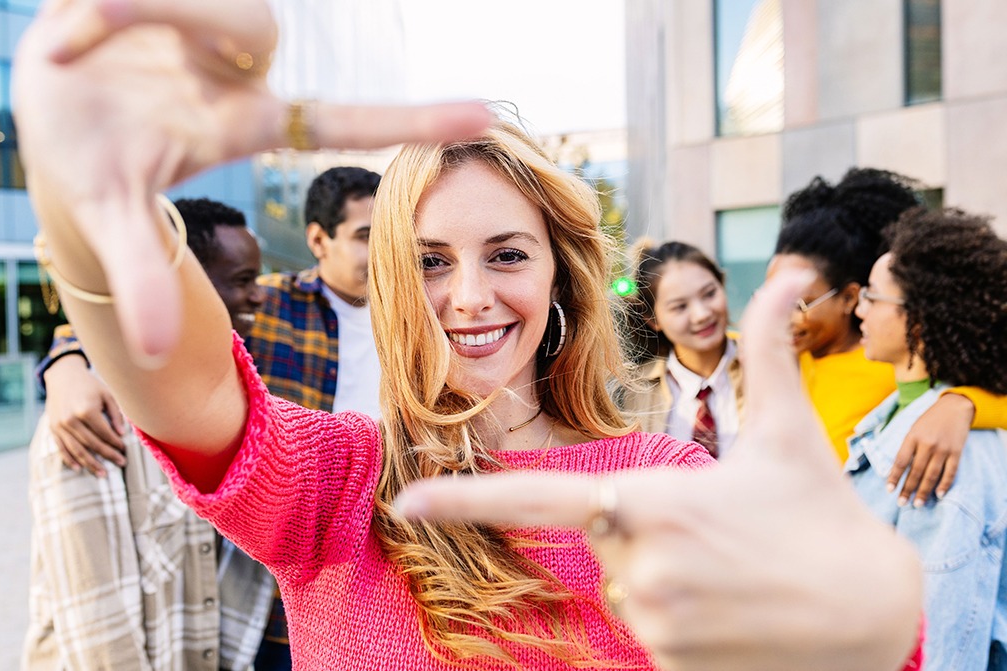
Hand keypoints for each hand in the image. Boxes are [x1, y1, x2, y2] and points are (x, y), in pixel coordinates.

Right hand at [13, 0, 488, 362]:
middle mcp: (240, 69)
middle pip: (252, 20)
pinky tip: (72, 25)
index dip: (412, 118)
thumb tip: (157, 350)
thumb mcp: (111, 219)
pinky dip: (99, 3)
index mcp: (251, 121)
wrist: (48, 121)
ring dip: (129, 3)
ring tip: (71, 31)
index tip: (486, 116)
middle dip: (172, 9)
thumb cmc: (88, 173)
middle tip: (83, 24)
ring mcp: (208, 26)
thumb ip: (141, 277)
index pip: (344, 119)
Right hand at [43, 354, 126, 476]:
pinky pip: (61, 448)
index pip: (105, 433)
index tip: (125, 449)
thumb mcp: (107, 395)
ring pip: (77, 450)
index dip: (116, 443)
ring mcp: (60, 426)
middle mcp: (71, 420)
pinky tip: (79, 468)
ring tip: (103, 473)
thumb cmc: (90, 385)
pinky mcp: (52, 428)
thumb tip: (122, 434)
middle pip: (92, 444)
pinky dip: (70, 459)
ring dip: (90, 464)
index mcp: (86, 410)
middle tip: (121, 463)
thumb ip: (116, 414)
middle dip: (108, 455)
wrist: (63, 377)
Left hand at [394, 272, 922, 670]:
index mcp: (651, 501)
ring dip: (665, 581)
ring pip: (627, 594)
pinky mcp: (671, 669)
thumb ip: (770, 349)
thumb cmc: (825, 514)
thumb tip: (788, 273)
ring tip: (732, 578)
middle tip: (718, 539)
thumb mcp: (794, 429)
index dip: (467, 501)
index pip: (537, 498)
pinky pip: (650, 637)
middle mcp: (640, 569)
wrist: (876, 615)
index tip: (409, 505)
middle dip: (642, 537)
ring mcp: (654, 628)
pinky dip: (681, 622)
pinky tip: (734, 615)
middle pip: (603, 548)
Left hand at [888, 392, 972, 506]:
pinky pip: (950, 472)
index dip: (894, 477)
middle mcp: (927, 444)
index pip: (900, 461)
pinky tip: (939, 495)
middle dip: (908, 489)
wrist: (954, 408)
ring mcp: (943, 449)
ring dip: (924, 491)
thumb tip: (896, 470)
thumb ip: (906, 448)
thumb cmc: (929, 421)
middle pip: (916, 471)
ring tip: (917, 504)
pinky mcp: (956, 452)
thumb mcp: (912, 430)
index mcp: (912, 437)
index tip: (890, 490)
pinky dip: (944, 484)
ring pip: (932, 475)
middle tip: (902, 503)